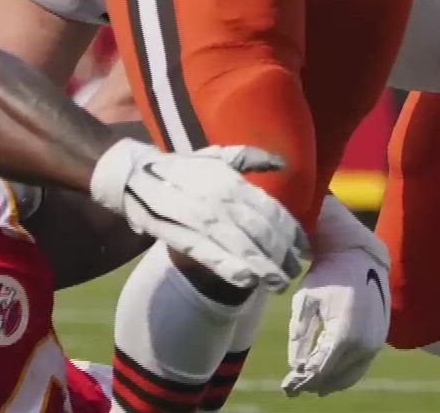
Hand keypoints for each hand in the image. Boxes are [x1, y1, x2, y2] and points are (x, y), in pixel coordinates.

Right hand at [89, 138, 305, 289]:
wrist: (135, 175)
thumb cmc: (182, 168)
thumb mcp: (217, 156)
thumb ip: (251, 158)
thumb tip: (283, 162)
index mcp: (232, 180)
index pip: (272, 210)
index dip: (291, 232)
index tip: (304, 249)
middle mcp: (221, 199)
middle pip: (261, 232)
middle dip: (281, 255)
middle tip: (293, 272)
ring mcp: (201, 219)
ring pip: (240, 246)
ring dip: (263, 267)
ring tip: (278, 284)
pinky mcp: (181, 236)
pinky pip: (210, 255)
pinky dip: (229, 268)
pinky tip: (247, 281)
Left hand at [283, 199, 390, 395]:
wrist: (360, 257)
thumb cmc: (328, 275)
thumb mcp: (305, 300)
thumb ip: (300, 335)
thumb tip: (294, 365)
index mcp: (344, 333)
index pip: (320, 370)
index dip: (302, 381)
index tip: (286, 387)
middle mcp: (364, 343)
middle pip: (334, 376)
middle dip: (312, 384)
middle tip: (292, 388)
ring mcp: (375, 342)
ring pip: (350, 375)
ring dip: (329, 383)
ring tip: (309, 386)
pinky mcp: (380, 339)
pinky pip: (361, 366)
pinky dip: (344, 374)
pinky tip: (329, 377)